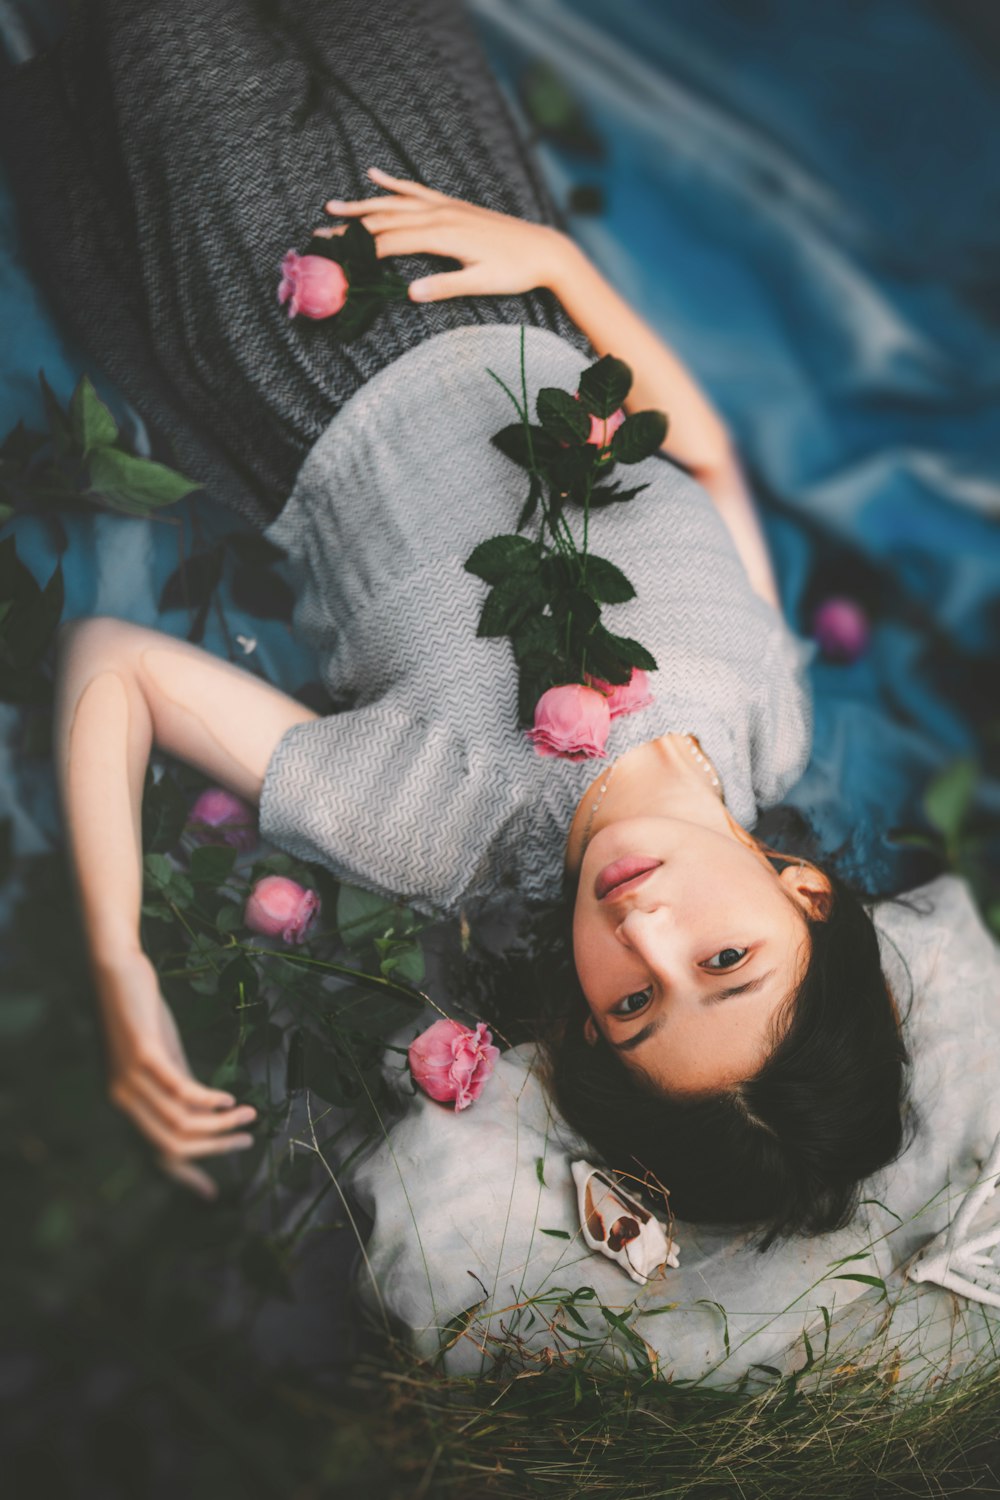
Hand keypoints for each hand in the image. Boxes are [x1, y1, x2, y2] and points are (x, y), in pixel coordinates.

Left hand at [97, 950, 257, 1199]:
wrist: (118, 971)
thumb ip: (178, 1085)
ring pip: (181, 1122)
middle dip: (216, 1148)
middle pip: (174, 1144)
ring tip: (248, 1113)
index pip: (156, 1153)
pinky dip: (209, 1099)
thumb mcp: (163, 1057)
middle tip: (247, 1139)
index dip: (186, 1177)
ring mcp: (131, 1078)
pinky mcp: (143, 1055)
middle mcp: (124, 1098)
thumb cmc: (141, 1013)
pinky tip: (229, 1097)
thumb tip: (207, 1113)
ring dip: (221, 1123)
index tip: (212, 1192)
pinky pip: (181, 1090)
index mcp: (127, 1103)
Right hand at [313, 165, 569, 302]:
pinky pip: (417, 190)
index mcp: (443, 235)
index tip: (335, 262)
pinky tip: (375, 175)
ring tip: (332, 207)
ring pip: (395, 202)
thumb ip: (445, 287)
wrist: (543, 249)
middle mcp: (440, 215)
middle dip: (350, 230)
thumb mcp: (481, 284)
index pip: (391, 243)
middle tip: (318, 237)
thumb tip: (411, 294)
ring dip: (363, 204)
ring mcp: (445, 206)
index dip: (361, 252)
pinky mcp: (453, 205)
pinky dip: (394, 182)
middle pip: (385, 221)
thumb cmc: (515, 271)